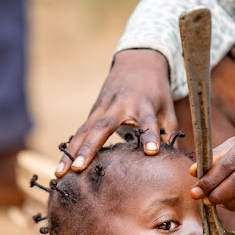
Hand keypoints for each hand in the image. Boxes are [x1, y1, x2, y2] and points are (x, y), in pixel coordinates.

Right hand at [55, 49, 176, 175]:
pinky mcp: (93, 111)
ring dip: (71, 152)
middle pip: (103, 127)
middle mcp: (119, 105)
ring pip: (84, 130)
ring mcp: (102, 107)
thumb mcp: (168, 109)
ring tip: (60, 173)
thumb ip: (169, 134)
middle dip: (90, 148)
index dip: (150, 135)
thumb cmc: (156, 92)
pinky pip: (80, 131)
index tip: (151, 152)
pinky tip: (62, 166)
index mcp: (144, 104)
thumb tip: (173, 164)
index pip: (148, 121)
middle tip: (80, 168)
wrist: (137, 62)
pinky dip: (71, 148)